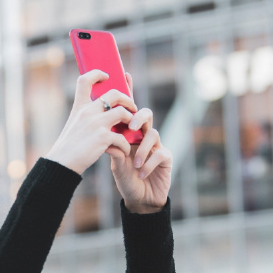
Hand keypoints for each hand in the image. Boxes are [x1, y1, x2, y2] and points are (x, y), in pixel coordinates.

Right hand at [44, 70, 138, 174]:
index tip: (106, 76)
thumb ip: (85, 117)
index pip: (85, 80)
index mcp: (79, 107)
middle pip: (114, 94)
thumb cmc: (68, 148)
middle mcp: (87, 112)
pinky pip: (122, 137)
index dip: (97, 73)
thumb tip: (102, 114)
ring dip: (131, 120)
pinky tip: (124, 151)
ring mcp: (96, 123)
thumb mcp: (73, 125)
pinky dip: (125, 145)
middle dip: (127, 99)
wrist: (62, 163)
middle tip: (132, 107)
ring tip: (132, 128)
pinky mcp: (103, 137)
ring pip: (122, 113)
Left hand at [107, 73, 172, 212]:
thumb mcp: (115, 161)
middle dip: (139, 117)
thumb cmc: (126, 178)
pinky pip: (159, 154)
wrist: (139, 199)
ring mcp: (157, 145)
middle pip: (146, 114)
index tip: (125, 74)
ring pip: (153, 134)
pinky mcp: (166, 158)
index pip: (129, 109)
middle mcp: (144, 135)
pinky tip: (140, 173)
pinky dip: (148, 163)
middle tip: (132, 127)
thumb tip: (106, 133)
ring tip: (134, 164)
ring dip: (142, 150)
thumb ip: (112, 146)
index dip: (129, 91)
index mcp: (130, 133)